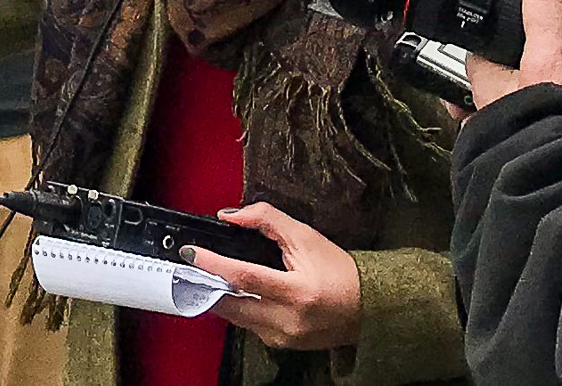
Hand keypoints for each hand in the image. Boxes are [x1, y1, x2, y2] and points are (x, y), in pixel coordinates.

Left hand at [188, 202, 360, 351]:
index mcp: (298, 292)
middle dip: (208, 285)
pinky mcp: (285, 344)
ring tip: (209, 278)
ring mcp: (287, 337)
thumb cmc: (340, 271)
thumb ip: (266, 219)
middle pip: (233, 304)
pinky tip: (237, 295)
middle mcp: (291, 320)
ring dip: (220, 298)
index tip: (191, 253)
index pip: (244, 277)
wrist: (370, 306)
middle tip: (190, 269)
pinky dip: (240, 310)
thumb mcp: (305, 237)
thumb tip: (230, 216)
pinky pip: (251, 327)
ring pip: (238, 318)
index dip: (213, 264)